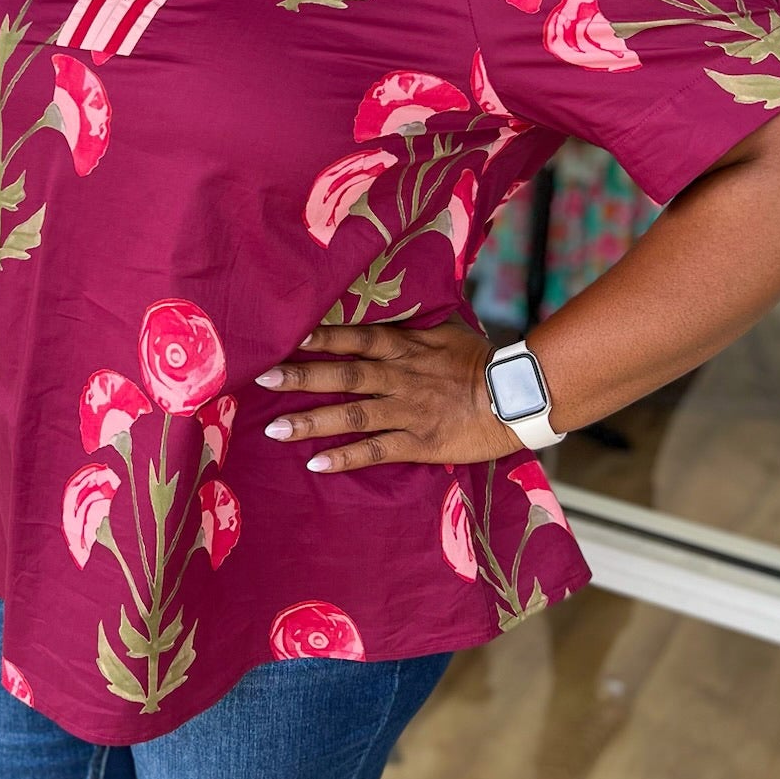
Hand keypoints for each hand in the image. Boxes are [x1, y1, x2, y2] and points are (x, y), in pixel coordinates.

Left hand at [255, 314, 522, 472]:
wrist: (518, 396)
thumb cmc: (480, 361)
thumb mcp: (444, 332)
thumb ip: (410, 327)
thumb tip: (382, 315)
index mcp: (405, 347)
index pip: (356, 338)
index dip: (320, 337)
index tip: (286, 336)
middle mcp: (400, 377)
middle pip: (343, 375)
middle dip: (301, 376)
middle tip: (262, 377)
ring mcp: (408, 411)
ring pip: (352, 415)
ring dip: (312, 421)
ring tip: (276, 428)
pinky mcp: (419, 442)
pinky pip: (377, 450)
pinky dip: (346, 458)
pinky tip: (316, 463)